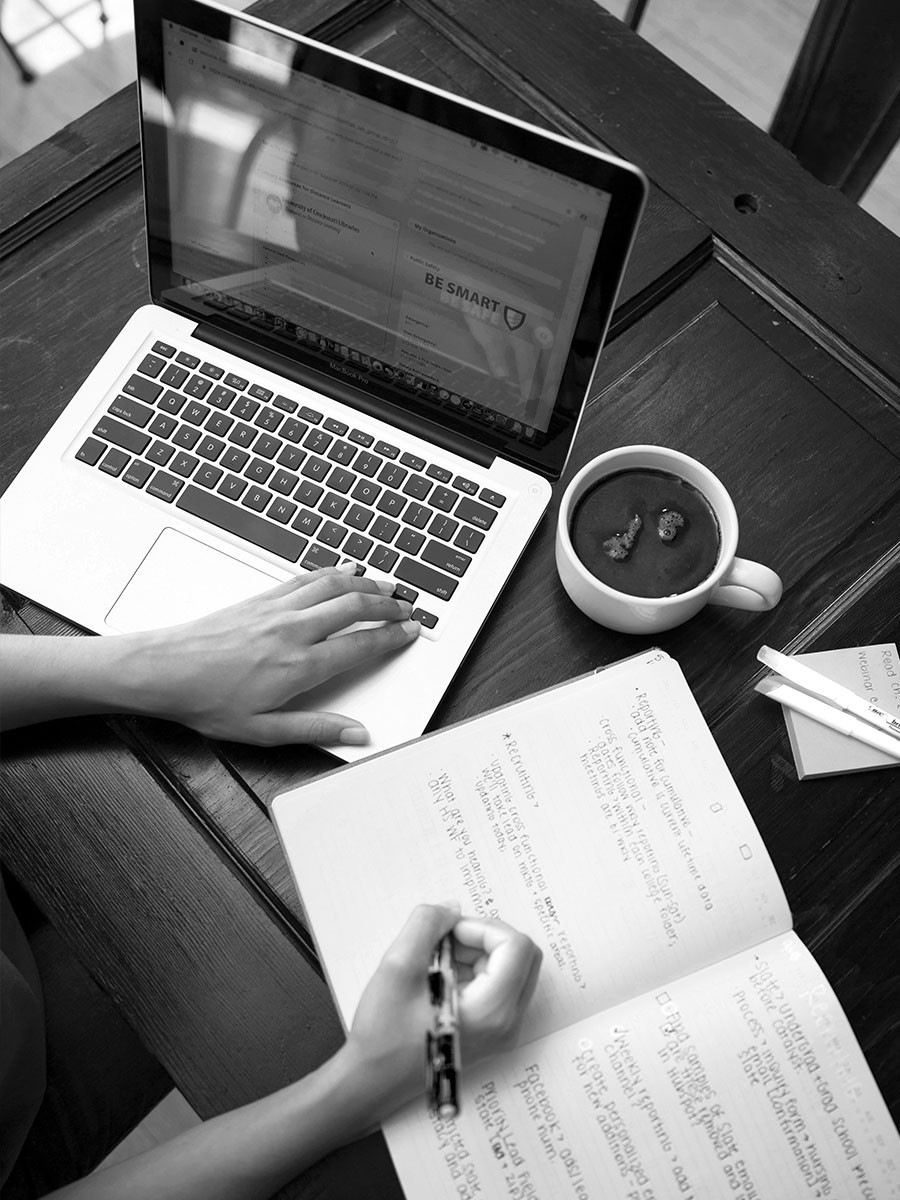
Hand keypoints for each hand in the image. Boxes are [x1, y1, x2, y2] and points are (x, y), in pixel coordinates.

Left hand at [133, 565, 418, 744]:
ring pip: (333, 586)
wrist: (161, 669)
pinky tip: (342, 570)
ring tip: (387, 585)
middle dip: (388, 605)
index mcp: (300, 665)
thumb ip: (316, 728)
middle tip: (409, 607)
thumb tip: (356, 733)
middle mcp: (293, 630)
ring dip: (365, 583)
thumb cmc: (206, 701)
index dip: (392, 637)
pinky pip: (305, 578)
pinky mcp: (260, 599)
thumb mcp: (263, 731)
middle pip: (354, 607)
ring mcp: (276, 610)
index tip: (411, 632)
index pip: (360, 645)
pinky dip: (331, 571)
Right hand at [339, 904, 540, 1128]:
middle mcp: (507, 1024)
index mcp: (493, 1011)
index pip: (516, 946)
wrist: (371, 1081)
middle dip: (484, 937)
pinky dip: (475, 969)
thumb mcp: (398, 966)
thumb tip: (452, 909)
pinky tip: (440, 976)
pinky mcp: (492, 1032)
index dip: (482, 927)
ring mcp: (503, 1030)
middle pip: (522, 955)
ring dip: (478, 951)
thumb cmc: (383, 1034)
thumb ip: (427, 925)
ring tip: (436, 961)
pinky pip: (500, 985)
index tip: (447, 933)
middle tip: (445, 941)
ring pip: (512, 967)